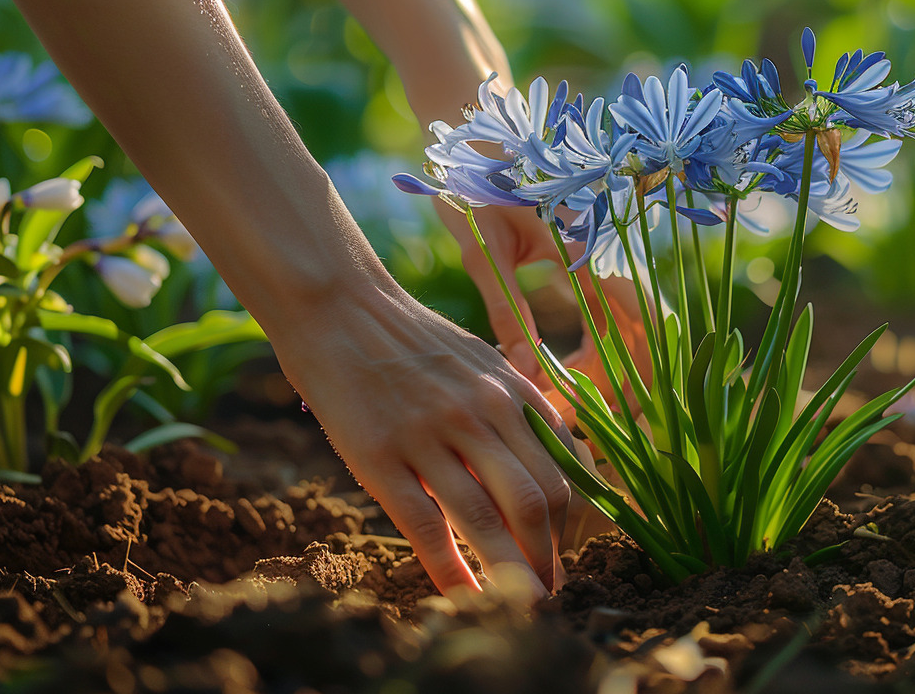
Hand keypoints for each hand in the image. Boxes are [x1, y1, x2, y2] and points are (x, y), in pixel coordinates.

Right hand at [272, 276, 571, 597]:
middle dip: (550, 554)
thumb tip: (555, 454)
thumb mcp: (480, 361)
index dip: (574, 521)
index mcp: (510, 390)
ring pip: (487, 519)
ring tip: (521, 606)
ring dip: (511, 573)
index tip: (571, 553)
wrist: (340, 308)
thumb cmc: (413, 339)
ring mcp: (430, 434)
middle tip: (552, 589)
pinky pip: (425, 525)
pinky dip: (449, 571)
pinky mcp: (379, 455)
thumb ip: (516, 406)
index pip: (563, 468)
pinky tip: (461, 596)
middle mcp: (480, 412)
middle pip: (537, 499)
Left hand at [433, 202, 650, 426]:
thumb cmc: (477, 183)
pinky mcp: (590, 263)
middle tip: (574, 425)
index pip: (644, 323)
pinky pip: (609, 321)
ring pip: (631, 336)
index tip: (595, 413)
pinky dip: (592, 355)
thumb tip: (526, 374)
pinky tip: (558, 373)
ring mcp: (605, 259)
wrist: (477, 134)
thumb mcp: (488, 251)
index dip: (634, 376)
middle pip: (645, 340)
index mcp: (593, 247)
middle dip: (620, 390)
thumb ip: (509, 310)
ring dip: (607, 377)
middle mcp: (611, 254)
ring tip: (561, 406)